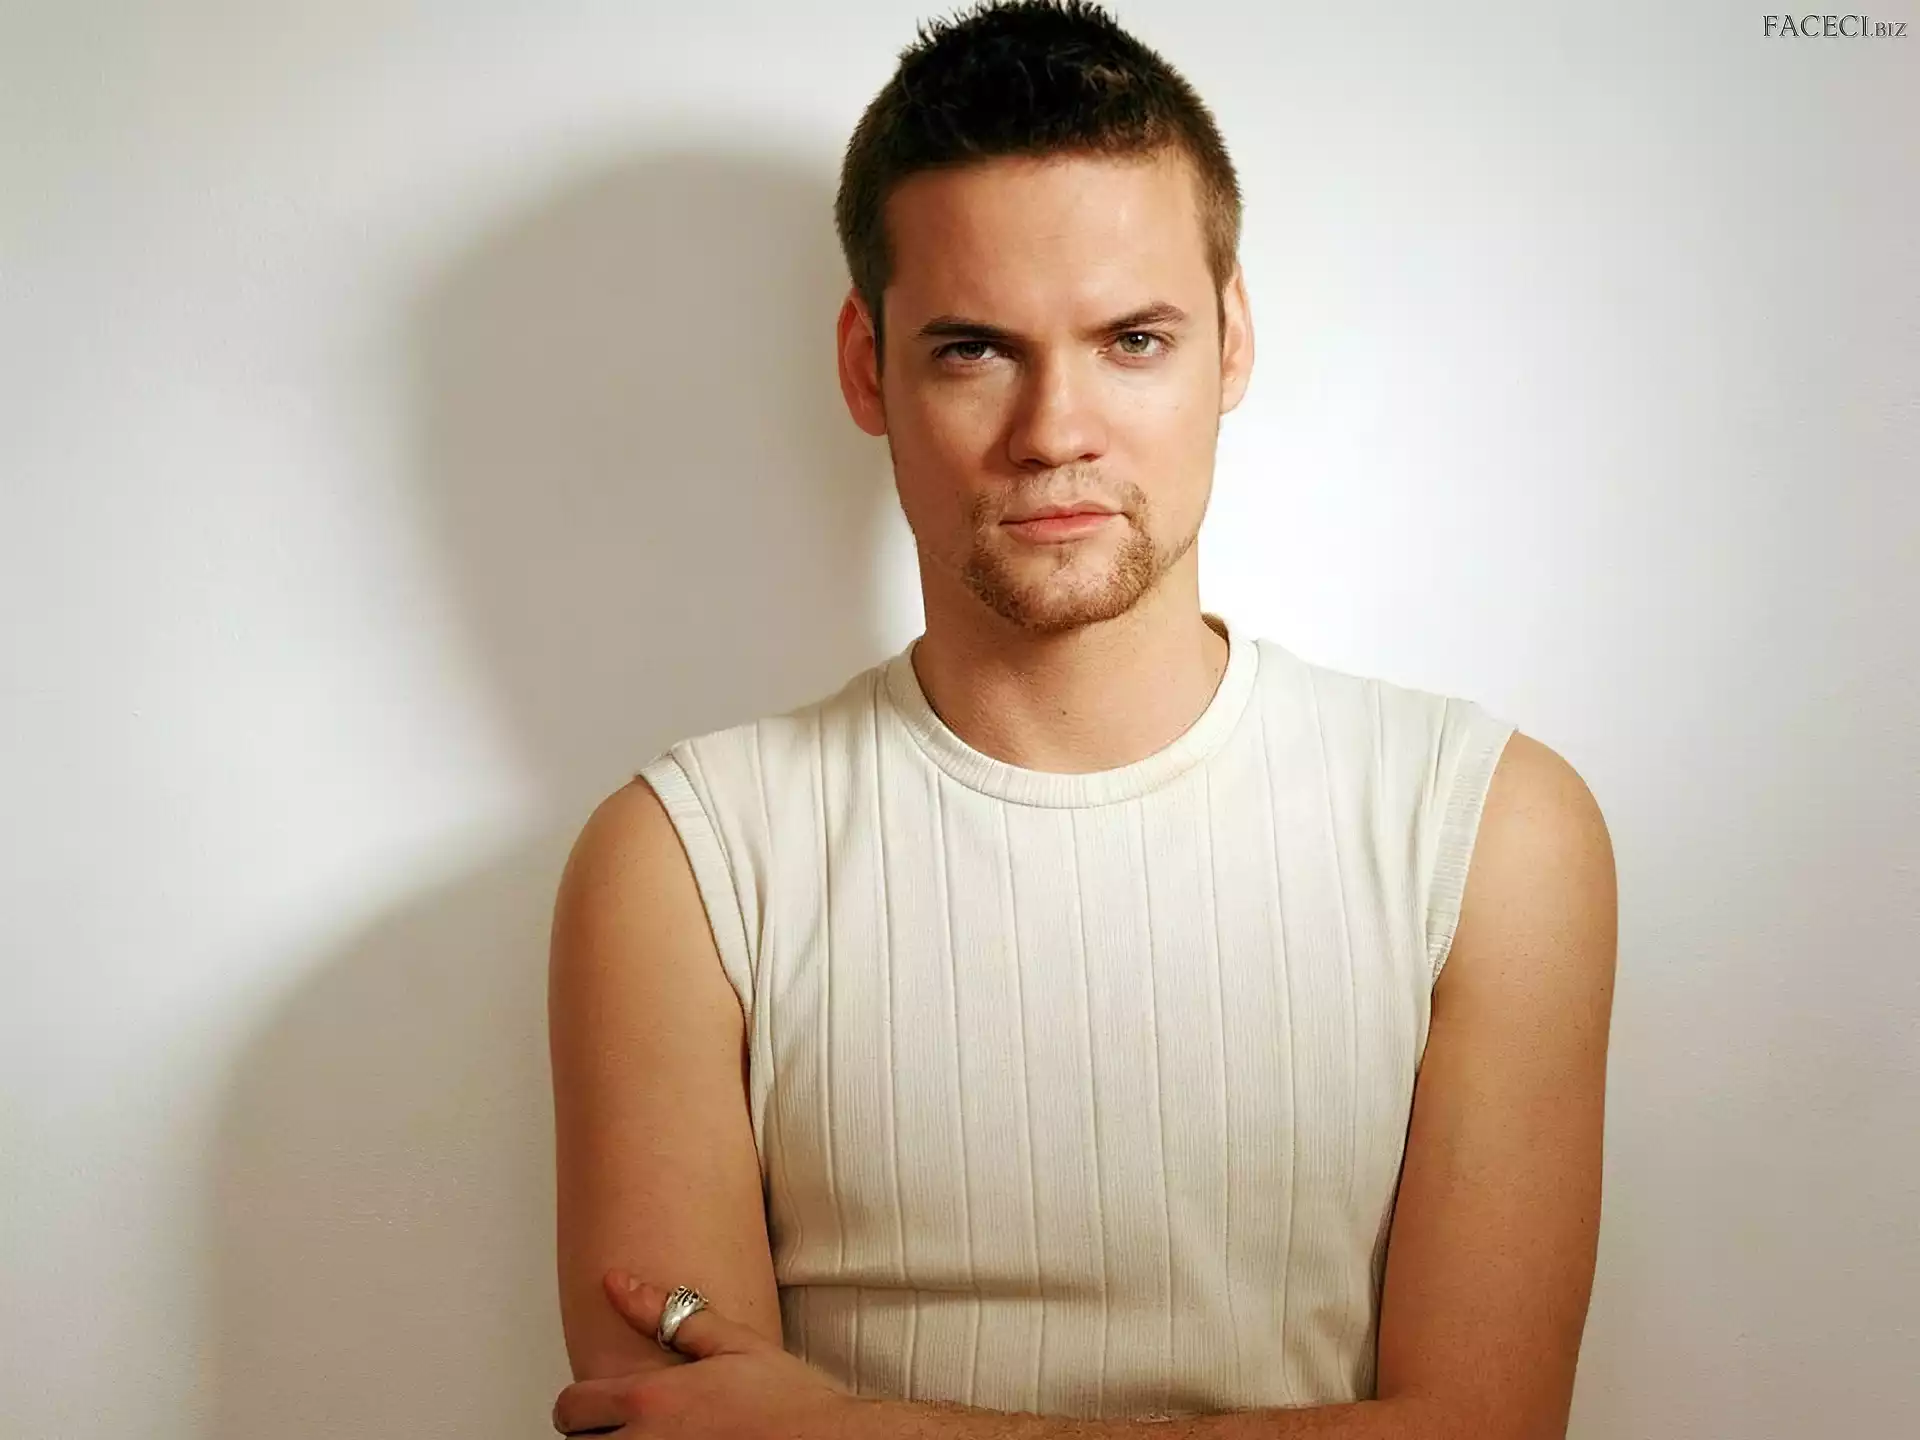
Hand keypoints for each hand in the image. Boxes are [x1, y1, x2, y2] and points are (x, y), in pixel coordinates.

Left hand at [551, 1270, 858, 1437]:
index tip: (602, 1405)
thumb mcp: (732, 1343)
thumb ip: (666, 1314)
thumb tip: (616, 1283)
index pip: (572, 1407)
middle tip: (632, 1424)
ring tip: (654, 1436)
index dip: (580, 1404)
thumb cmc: (789, 1401)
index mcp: (652, 1399)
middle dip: (597, 1433)